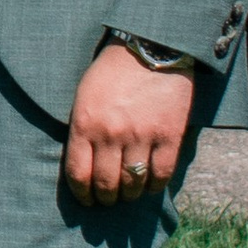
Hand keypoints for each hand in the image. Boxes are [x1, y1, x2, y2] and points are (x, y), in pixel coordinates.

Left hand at [63, 38, 193, 206]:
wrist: (152, 47)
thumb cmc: (113, 70)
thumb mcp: (85, 95)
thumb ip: (82, 129)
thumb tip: (84, 166)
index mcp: (86, 124)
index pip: (78, 174)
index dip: (82, 195)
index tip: (86, 200)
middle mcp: (112, 134)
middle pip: (106, 184)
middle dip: (105, 198)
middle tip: (108, 199)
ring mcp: (141, 136)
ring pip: (133, 184)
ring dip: (129, 195)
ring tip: (128, 193)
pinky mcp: (168, 136)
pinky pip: (160, 175)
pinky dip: (154, 187)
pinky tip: (149, 185)